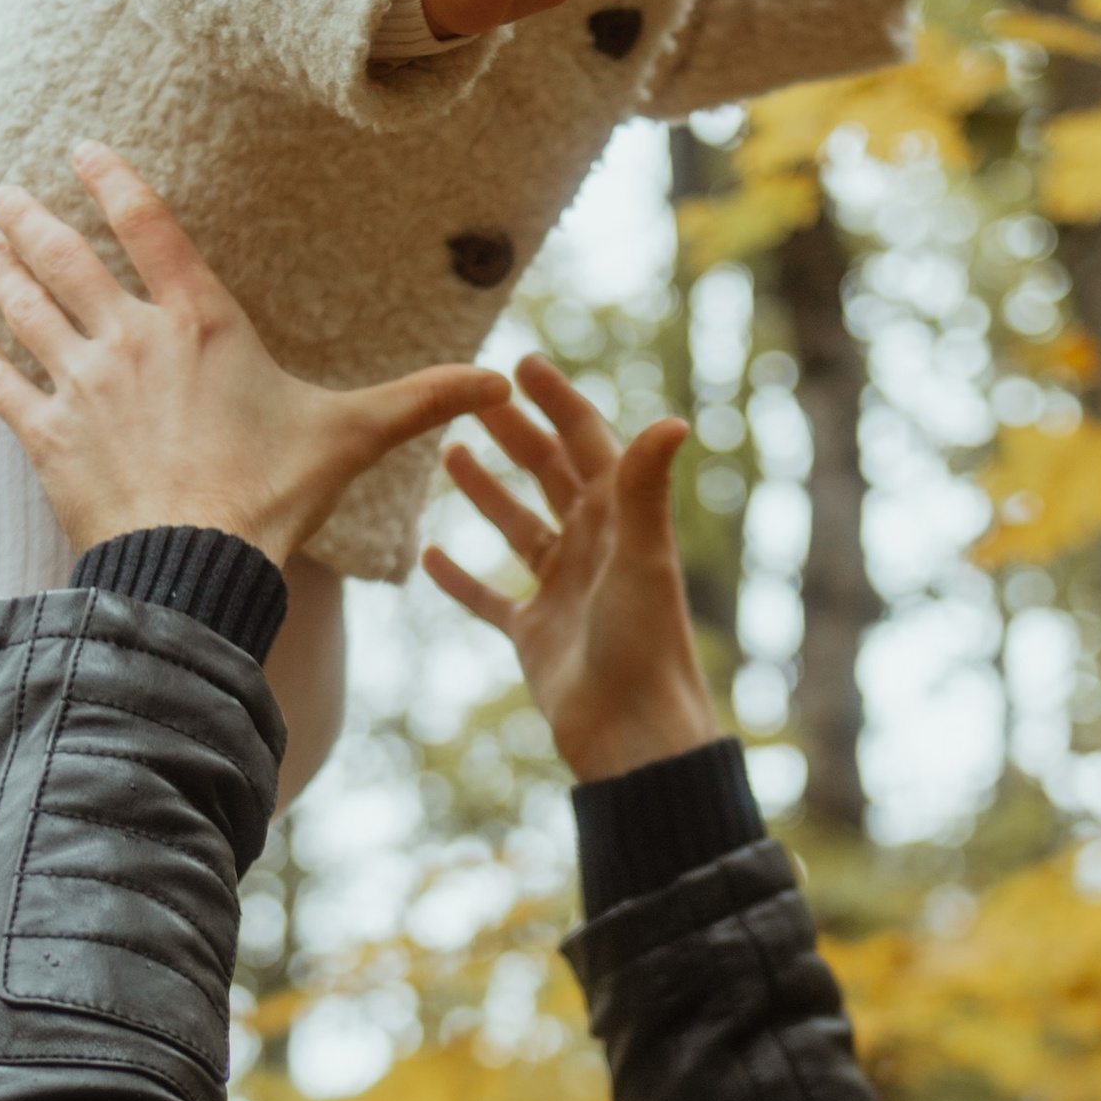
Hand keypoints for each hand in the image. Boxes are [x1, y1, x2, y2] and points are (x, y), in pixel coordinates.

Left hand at [0, 148, 511, 563]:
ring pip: (26, 310)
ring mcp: (83, 386)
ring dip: (0, 272)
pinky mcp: (48, 437)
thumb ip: (417, 400)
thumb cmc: (273, 496)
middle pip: (68, 259)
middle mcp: (132, 339)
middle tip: (4, 194)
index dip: (113, 181)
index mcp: (202, 322)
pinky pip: (1, 384)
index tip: (83, 149)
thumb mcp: (352, 436)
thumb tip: (497, 383)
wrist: (197, 565)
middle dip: (32, 220)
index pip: (149, 228)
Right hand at [423, 355, 717, 783]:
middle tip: (472, 396)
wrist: (633, 735)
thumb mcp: (642, 557)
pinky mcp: (535, 635)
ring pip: (519, 528)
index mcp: (621, 521)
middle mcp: (593, 548)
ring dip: (487, 492)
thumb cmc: (644, 644)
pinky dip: (461, 578)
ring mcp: (562, 591)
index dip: (558, 403)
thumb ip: (645, 488)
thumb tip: (673, 419)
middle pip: (550, 475)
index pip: (588, 444)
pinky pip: (491, 598)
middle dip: (516, 434)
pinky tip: (427, 555)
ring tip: (450, 452)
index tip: (522, 365)